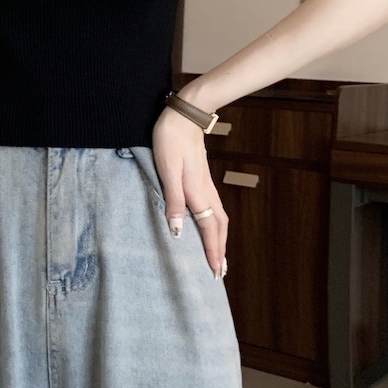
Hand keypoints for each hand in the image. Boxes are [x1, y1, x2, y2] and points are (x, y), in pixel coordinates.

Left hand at [152, 106, 228, 279]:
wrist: (183, 115)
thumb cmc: (170, 140)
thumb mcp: (166, 169)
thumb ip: (173, 200)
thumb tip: (177, 231)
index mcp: (196, 192)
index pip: (208, 229)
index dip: (211, 251)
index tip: (215, 272)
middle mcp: (206, 191)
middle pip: (218, 227)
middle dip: (220, 250)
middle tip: (220, 272)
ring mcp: (206, 184)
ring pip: (219, 218)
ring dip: (220, 238)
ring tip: (219, 255)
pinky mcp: (203, 178)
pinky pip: (214, 208)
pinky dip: (216, 224)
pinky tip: (211, 227)